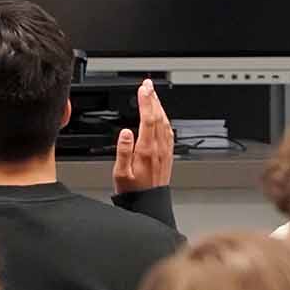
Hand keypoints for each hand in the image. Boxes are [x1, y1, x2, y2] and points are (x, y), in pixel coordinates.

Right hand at [113, 78, 173, 193]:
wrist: (150, 204)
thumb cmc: (133, 191)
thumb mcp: (120, 173)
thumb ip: (123, 151)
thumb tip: (125, 133)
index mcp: (146, 150)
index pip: (148, 119)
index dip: (146, 101)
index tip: (143, 88)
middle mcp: (159, 148)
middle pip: (158, 117)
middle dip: (153, 98)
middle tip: (148, 85)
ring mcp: (165, 151)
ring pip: (165, 123)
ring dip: (159, 107)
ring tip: (153, 95)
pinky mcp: (168, 154)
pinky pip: (169, 132)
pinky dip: (164, 119)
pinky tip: (162, 116)